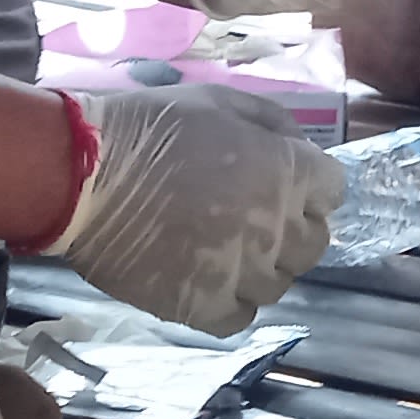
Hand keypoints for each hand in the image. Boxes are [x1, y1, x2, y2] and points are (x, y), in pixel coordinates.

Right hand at [57, 84, 344, 335]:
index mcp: (287, 172)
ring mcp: (242, 273)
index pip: (333, 190)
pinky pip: (241, 316)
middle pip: (315, 243)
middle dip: (293, 229)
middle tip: (255, 217)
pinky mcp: (203, 307)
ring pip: (280, 284)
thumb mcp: (222, 101)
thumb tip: (301, 149)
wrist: (86, 175)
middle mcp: (276, 228)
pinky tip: (209, 279)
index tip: (284, 182)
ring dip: (262, 266)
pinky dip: (232, 301)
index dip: (310, 185)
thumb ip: (274, 125)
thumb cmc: (154, 126)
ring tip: (225, 248)